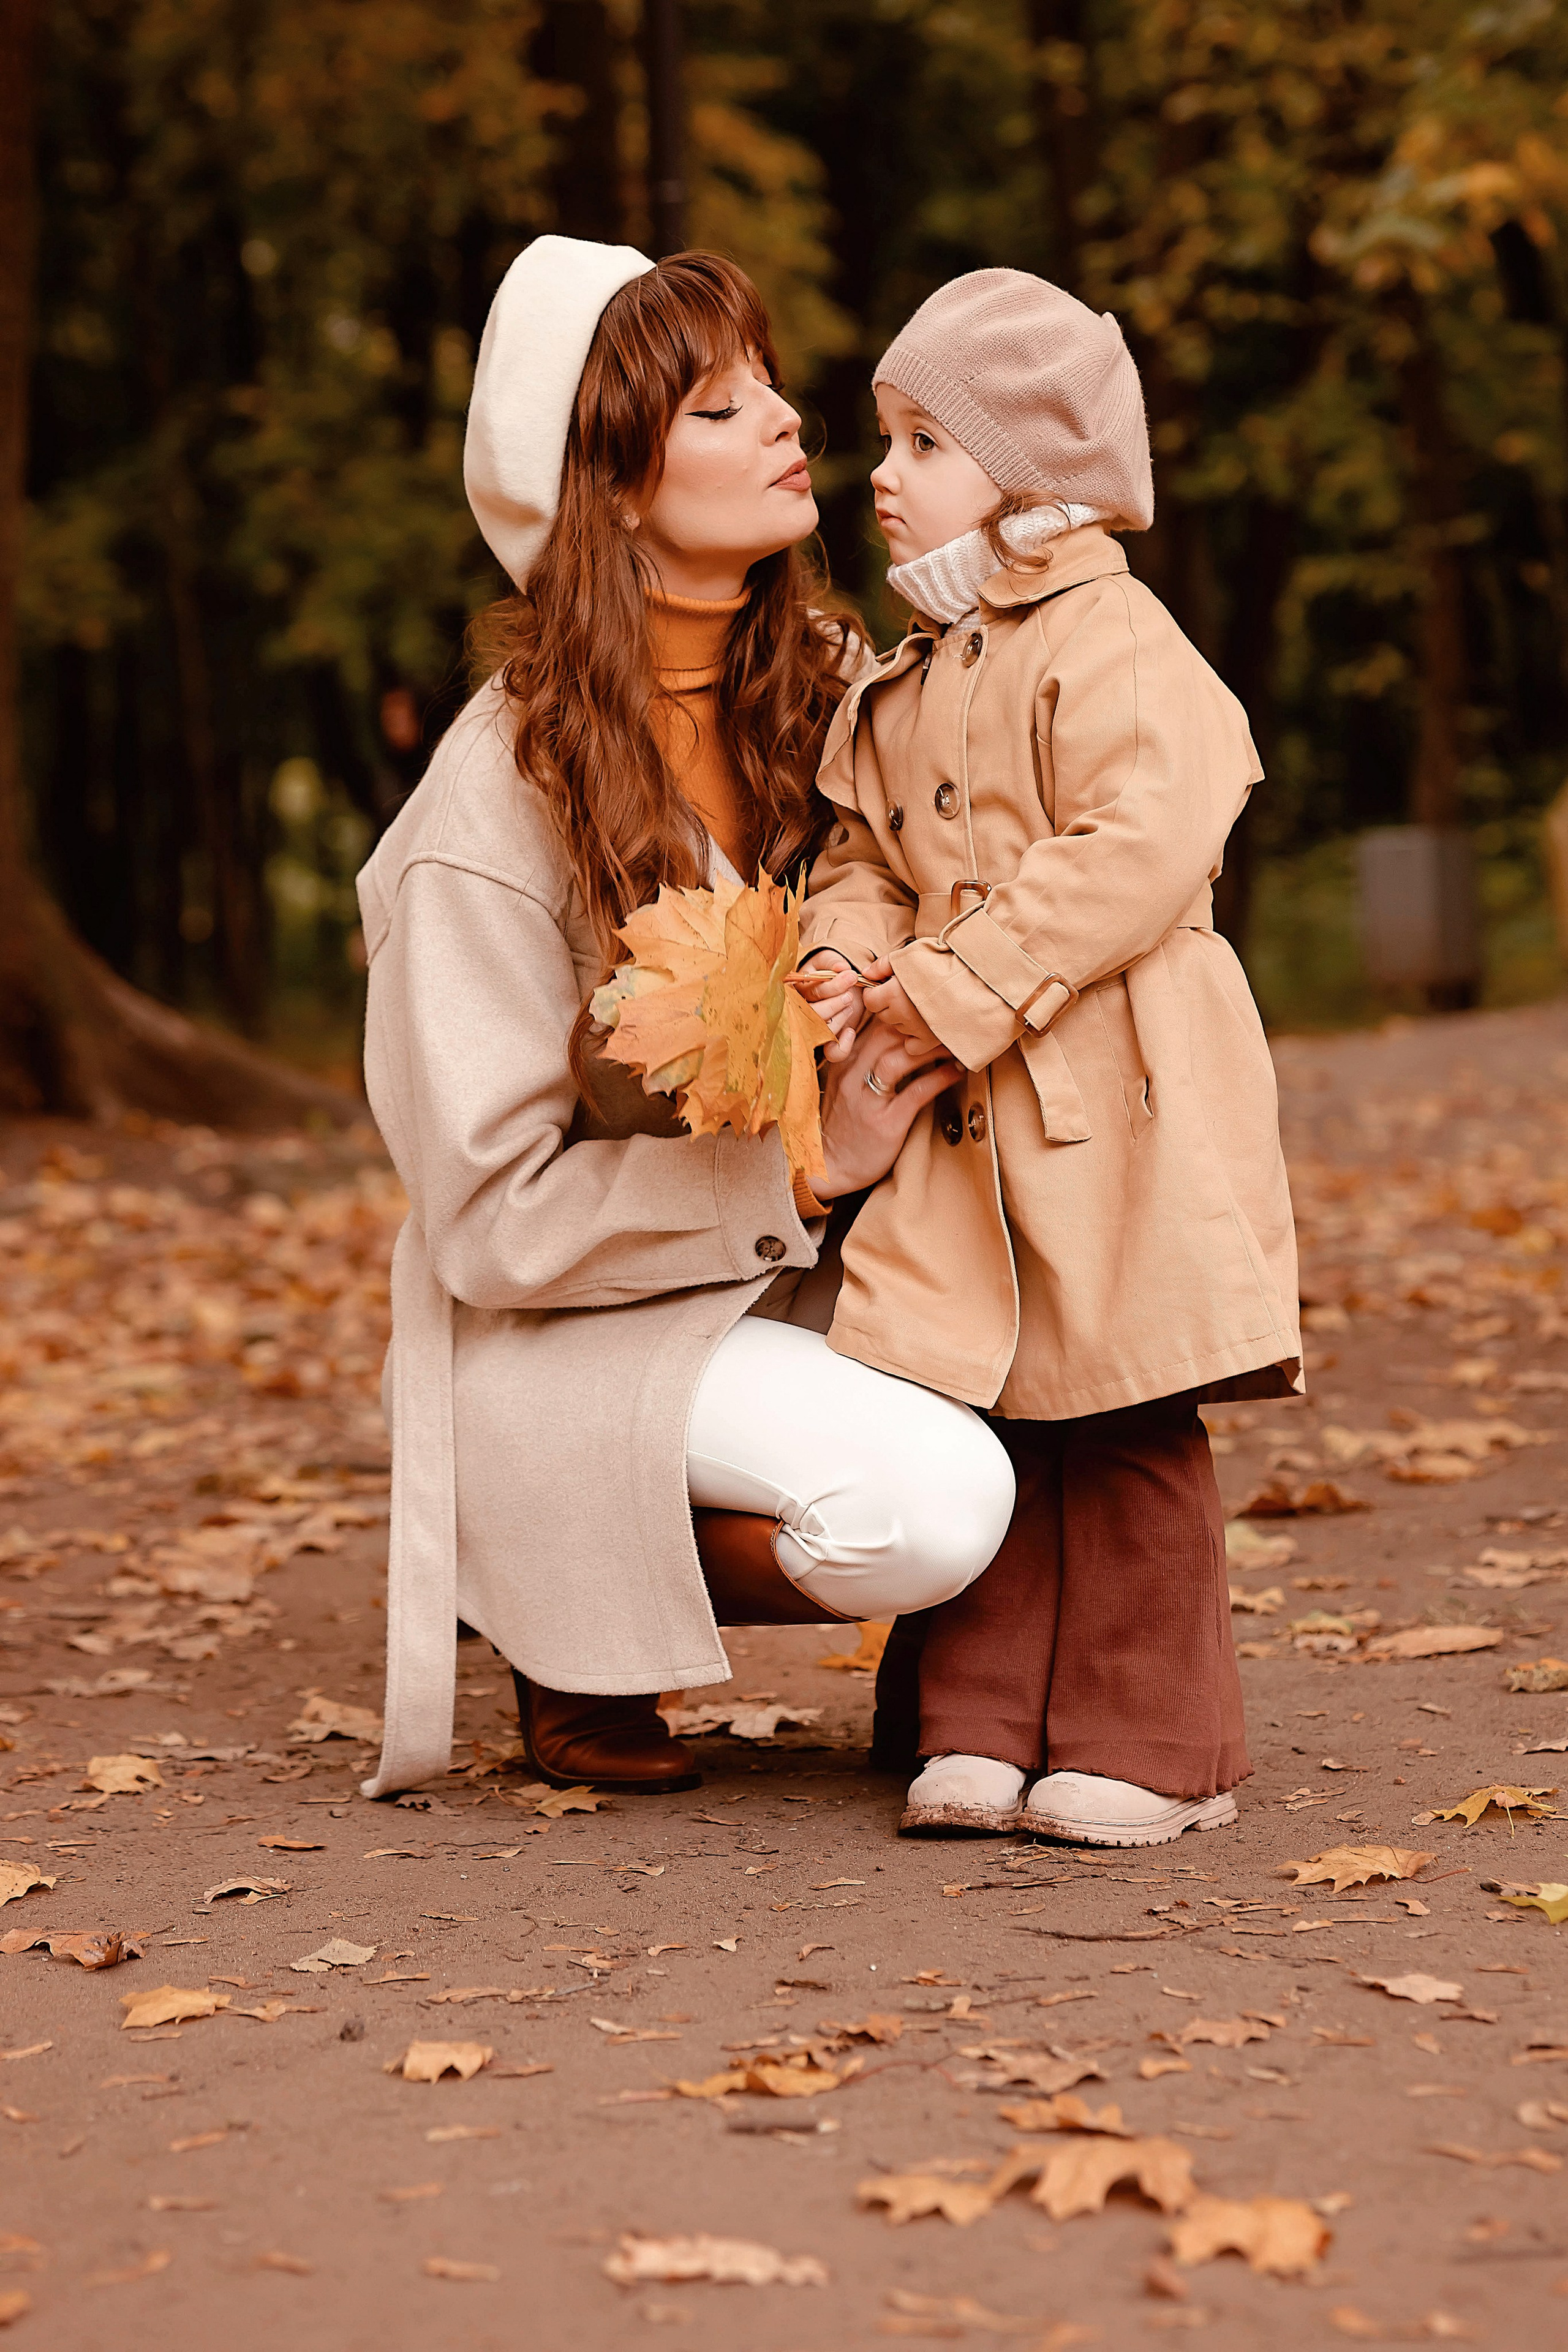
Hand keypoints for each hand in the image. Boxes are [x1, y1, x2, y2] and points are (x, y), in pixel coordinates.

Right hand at [787, 950, 864, 1062]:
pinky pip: (832, 1053)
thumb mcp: (826, 959)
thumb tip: (841, 967)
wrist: (839, 983)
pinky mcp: (826, 1041)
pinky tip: (850, 1032)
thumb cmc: (828, 970)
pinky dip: (843, 1045)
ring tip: (850, 1005)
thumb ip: (831, 961)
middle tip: (850, 995)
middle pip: (814, 1014)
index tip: (851, 975)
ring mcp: (812, 1028)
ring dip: (840, 1018)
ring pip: (822, 1031)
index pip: (810, 992)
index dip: (833, 985)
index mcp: (796, 990)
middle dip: (836, 1003)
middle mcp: (799, 1012)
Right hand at [814, 1014, 961, 1200]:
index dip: (899, 1008)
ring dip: (932, 1047)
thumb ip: (864, 1058)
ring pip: (899, 1057)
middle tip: (945, 1019)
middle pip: (887, 1032)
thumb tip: (898, 1033)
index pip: (871, 1022)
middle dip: (919, 1022)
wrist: (831, 1166)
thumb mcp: (845, 1084)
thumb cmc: (843, 1123)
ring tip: (954, 1042)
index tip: (923, 1003)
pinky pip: (916, 1091)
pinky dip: (940, 1077)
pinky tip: (956, 1071)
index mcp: (843, 1061)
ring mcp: (867, 1098)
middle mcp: (852, 1074)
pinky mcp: (885, 1122)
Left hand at [860, 957, 946, 1059]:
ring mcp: (916, 1029)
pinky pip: (911, 1046)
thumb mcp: (911, 954)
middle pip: (883, 1015)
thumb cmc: (944, 961)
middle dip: (889, 1004)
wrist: (976, 977)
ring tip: (921, 1003)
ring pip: (897, 1028)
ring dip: (903, 1019)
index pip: (869, 1001)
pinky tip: (923, 1024)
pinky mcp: (931, 1040)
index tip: (886, 986)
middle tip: (907, 992)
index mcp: (893, 993)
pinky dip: (914, 1039)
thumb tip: (866, 974)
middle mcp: (902, 1014)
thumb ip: (883, 964)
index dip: (875, 992)